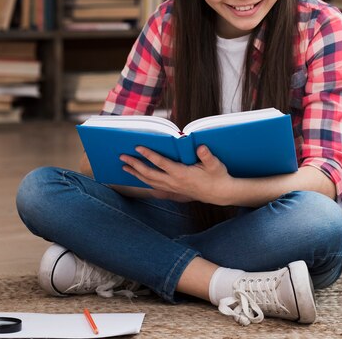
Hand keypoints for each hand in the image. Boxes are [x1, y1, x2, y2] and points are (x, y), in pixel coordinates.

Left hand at [120, 145, 235, 204]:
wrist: (219, 193)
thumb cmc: (217, 176)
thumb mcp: (215, 165)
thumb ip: (207, 156)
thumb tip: (200, 147)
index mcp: (182, 173)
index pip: (161, 163)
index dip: (149, 155)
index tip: (138, 147)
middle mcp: (173, 182)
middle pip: (149, 173)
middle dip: (135, 165)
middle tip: (122, 157)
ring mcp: (172, 187)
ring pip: (149, 181)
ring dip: (136, 173)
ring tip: (124, 166)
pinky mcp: (172, 190)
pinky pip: (154, 186)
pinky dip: (143, 180)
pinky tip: (137, 176)